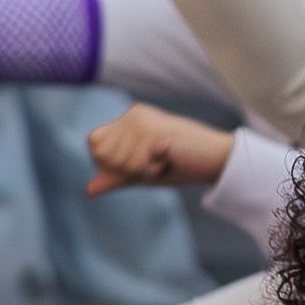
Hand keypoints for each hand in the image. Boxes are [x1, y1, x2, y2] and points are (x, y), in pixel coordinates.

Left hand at [84, 104, 232, 196]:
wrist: (215, 160)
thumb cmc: (181, 165)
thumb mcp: (143, 174)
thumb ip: (117, 177)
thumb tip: (89, 190)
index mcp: (128, 119)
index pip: (94, 143)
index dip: (109, 163)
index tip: (138, 164)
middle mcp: (133, 114)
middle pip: (102, 154)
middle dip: (126, 170)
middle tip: (154, 163)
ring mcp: (142, 120)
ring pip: (118, 162)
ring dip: (141, 171)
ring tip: (163, 160)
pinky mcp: (153, 131)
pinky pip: (135, 165)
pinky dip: (151, 172)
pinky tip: (169, 159)